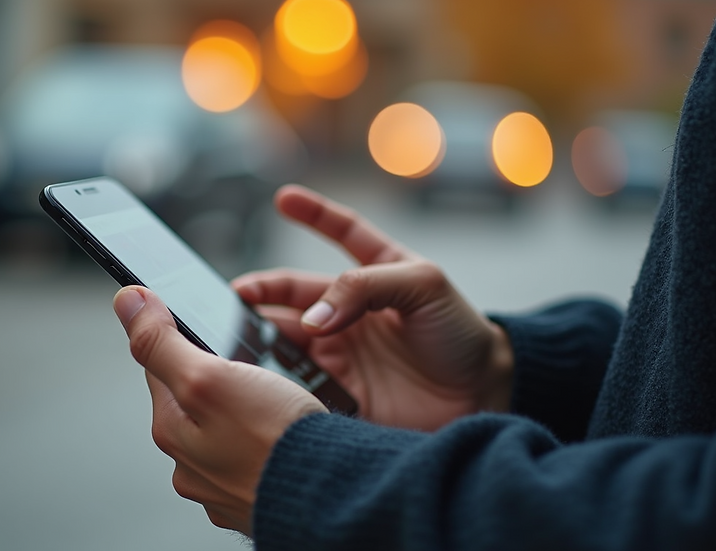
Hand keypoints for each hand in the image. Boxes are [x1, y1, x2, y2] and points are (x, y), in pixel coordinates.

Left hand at [114, 285, 326, 535]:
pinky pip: (253, 456)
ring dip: (245, 412)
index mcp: (171, 430)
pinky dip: (265, 442)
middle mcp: (190, 464)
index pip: (161, 365)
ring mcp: (223, 485)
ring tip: (277, 403)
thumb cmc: (276, 440)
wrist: (333, 495)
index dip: (185, 338)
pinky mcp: (255, 496)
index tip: (211, 327)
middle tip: (256, 368)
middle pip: (194, 399)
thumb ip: (162, 342)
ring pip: (226, 429)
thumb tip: (127, 302)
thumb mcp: (209, 378)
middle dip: (220, 378)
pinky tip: (284, 435)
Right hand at [233, 184, 512, 431]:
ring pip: (285, 340)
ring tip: (232, 336)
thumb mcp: (423, 287)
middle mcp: (352, 311)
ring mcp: (342, 352)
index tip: (285, 198)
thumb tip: (311, 317)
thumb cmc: (461, 333)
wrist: (484, 397)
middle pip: (293, 295)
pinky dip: (275, 380)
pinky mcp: (338, 391)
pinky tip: (260, 378)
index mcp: (377, 274)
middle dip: (258, 292)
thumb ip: (364, 288)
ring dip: (257, 336)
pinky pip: (297, 383)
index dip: (314, 214)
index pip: (342, 234)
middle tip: (231, 297)